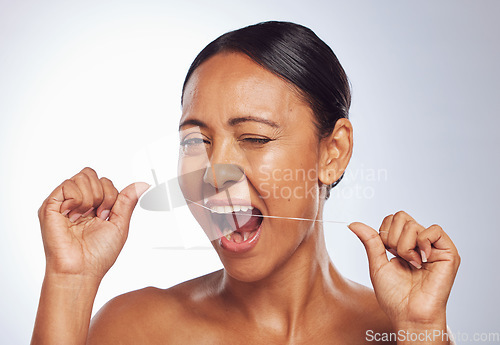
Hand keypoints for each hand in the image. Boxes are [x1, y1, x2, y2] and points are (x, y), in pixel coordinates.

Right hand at [38, 167, 149, 280]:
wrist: (81, 270)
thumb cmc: (98, 255)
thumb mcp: (120, 224)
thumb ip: (127, 201)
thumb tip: (142, 184)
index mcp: (92, 206)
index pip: (104, 181)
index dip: (110, 196)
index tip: (105, 217)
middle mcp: (77, 202)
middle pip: (92, 174)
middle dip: (102, 195)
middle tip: (96, 216)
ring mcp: (63, 202)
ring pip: (82, 177)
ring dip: (90, 199)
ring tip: (83, 218)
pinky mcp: (50, 206)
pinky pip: (67, 185)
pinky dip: (77, 200)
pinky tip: (73, 216)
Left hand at [348, 211, 459, 327]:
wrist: (409, 315)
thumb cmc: (395, 296)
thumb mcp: (377, 264)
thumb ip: (370, 241)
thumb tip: (353, 223)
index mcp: (405, 244)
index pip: (392, 219)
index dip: (384, 234)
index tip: (388, 254)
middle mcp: (420, 243)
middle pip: (401, 217)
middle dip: (393, 239)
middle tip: (400, 260)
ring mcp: (434, 247)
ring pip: (413, 225)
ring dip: (405, 247)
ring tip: (412, 264)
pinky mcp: (448, 252)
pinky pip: (434, 230)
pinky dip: (422, 243)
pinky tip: (422, 260)